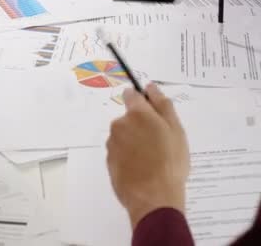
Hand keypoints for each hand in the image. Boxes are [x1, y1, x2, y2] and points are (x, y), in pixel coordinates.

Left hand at [107, 83, 189, 227]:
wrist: (153, 196)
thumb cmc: (170, 162)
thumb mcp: (175, 130)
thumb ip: (162, 105)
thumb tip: (150, 87)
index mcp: (136, 114)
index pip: (131, 95)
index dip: (141, 100)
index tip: (151, 112)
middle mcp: (119, 125)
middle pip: (129, 117)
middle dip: (141, 125)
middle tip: (159, 143)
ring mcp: (112, 143)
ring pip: (124, 135)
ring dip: (134, 141)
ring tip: (152, 158)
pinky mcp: (109, 160)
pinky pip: (120, 151)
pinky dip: (128, 156)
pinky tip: (141, 168)